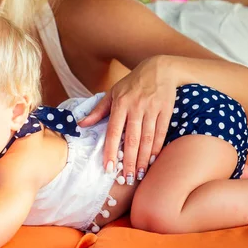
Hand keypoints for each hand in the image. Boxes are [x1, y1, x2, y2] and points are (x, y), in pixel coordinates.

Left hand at [79, 56, 175, 184]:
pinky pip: (160, 133)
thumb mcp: (113, 92)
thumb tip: (81, 125)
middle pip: (131, 139)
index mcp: (120, 103)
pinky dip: (156, 148)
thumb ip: (98, 110)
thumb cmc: (132, 83)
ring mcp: (152, 109)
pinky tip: (152, 160)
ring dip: (142, 159)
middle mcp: (136, 107)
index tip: (108, 168)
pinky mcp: (166, 110)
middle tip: (125, 178)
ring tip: (138, 174)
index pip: (113, 131)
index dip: (110, 150)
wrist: (160, 69)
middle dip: (128, 161)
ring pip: (147, 139)